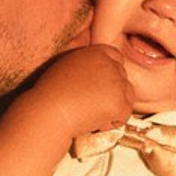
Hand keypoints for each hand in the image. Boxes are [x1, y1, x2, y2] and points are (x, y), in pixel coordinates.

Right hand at [16, 40, 134, 139]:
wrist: (48, 111)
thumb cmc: (50, 94)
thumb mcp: (67, 66)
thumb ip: (87, 65)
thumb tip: (98, 76)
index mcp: (96, 52)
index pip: (117, 58)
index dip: (111, 74)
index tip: (100, 88)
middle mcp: (109, 64)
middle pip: (123, 79)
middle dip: (112, 94)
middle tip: (91, 105)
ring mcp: (116, 83)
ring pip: (127, 97)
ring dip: (113, 108)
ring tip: (90, 113)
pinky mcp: (119, 102)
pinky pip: (124, 115)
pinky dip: (111, 122)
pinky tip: (93, 121)